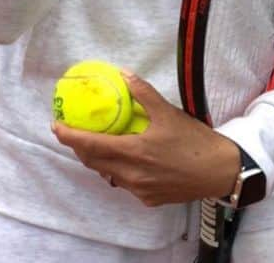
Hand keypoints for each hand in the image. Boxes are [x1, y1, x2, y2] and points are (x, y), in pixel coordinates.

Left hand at [51, 74, 241, 206]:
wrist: (217, 171)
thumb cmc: (193, 140)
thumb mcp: (168, 112)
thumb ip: (144, 93)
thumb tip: (125, 74)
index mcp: (132, 152)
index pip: (90, 146)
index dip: (70, 137)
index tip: (56, 126)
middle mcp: (130, 175)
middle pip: (94, 162)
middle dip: (80, 148)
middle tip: (75, 131)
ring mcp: (138, 190)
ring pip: (108, 174)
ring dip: (100, 159)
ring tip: (100, 142)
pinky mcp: (147, 199)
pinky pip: (125, 182)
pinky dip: (119, 168)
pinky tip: (129, 157)